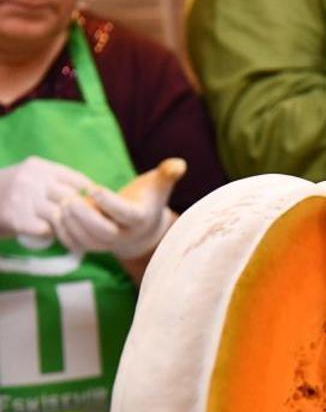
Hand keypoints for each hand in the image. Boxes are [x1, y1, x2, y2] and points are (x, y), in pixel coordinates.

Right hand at [0, 156, 98, 240]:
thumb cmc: (11, 193)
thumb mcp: (31, 178)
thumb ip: (55, 183)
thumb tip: (89, 196)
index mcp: (40, 167)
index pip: (77, 180)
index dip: (89, 196)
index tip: (94, 208)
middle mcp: (32, 180)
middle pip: (71, 199)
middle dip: (82, 215)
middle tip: (88, 227)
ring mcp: (24, 198)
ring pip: (61, 216)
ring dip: (67, 228)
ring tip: (71, 235)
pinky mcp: (17, 218)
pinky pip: (46, 229)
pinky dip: (50, 234)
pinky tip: (47, 235)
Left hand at [52, 159, 182, 257]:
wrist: (142, 227)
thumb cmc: (148, 198)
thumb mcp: (159, 184)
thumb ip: (167, 173)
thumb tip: (179, 164)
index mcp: (141, 218)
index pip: (125, 214)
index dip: (109, 203)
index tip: (93, 188)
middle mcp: (126, 235)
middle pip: (104, 232)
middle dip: (85, 217)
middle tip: (71, 199)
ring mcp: (109, 244)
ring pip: (88, 240)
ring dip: (71, 223)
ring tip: (64, 204)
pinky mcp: (94, 247)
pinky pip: (77, 246)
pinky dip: (64, 233)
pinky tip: (59, 215)